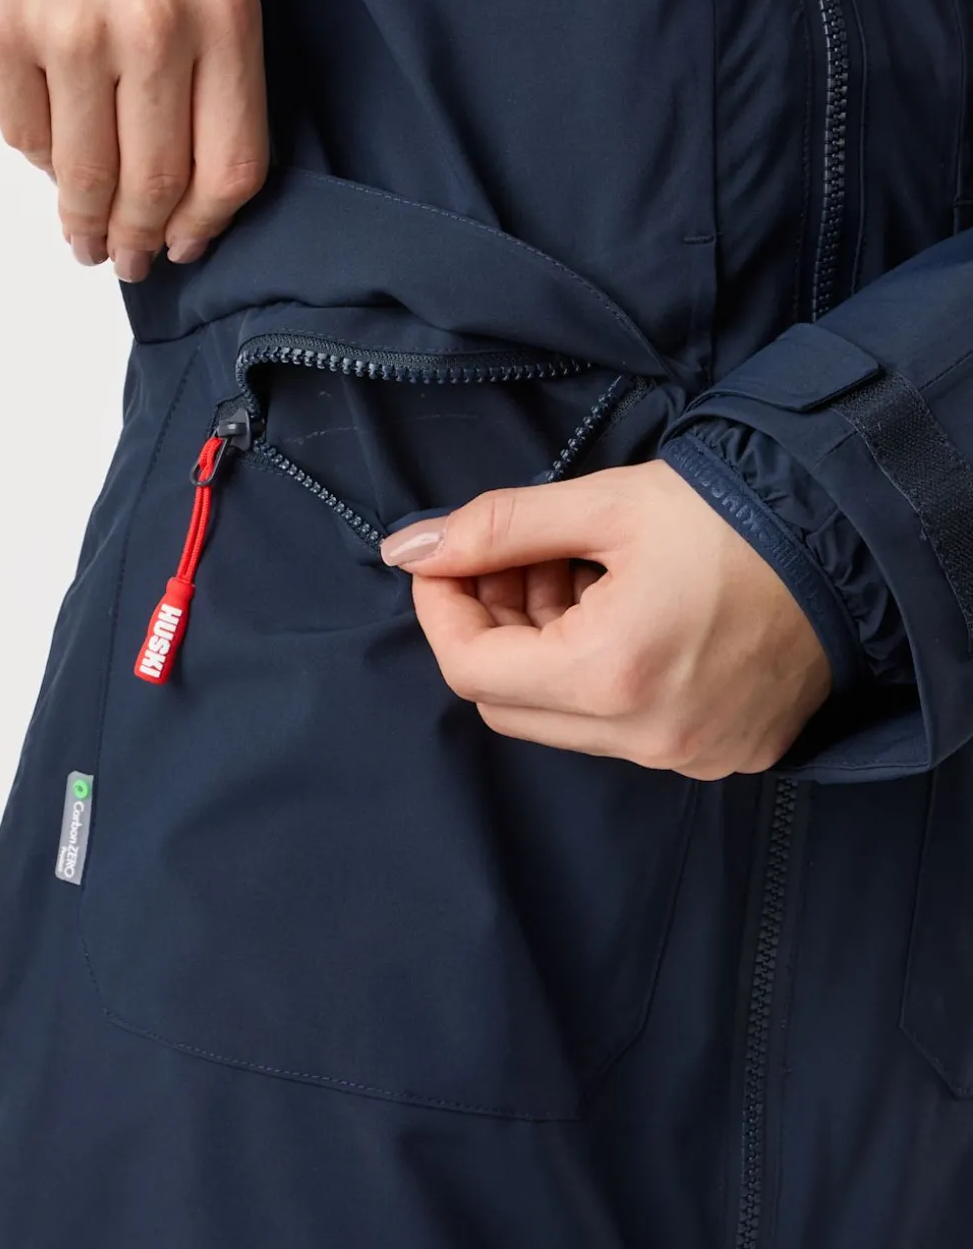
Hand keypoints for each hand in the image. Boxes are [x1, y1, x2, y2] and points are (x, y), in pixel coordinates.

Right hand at [0, 0, 267, 281]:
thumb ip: (220, 94)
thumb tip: (184, 214)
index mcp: (224, 19)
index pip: (231, 166)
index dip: (206, 226)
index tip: (183, 248)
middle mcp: (152, 27)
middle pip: (155, 182)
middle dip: (140, 239)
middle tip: (127, 259)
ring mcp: (71, 29)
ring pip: (85, 174)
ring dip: (85, 223)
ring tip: (86, 240)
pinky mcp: (1, 31)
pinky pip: (25, 136)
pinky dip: (40, 160)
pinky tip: (52, 156)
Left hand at [381, 460, 831, 779]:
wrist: (850, 543)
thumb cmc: (733, 516)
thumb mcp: (605, 503)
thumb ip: (496, 527)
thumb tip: (410, 547)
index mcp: (612, 675)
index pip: (471, 669)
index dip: (442, 608)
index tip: (445, 560)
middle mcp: (648, 738)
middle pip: (509, 705)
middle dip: (491, 629)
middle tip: (513, 561)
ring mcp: (687, 756)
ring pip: (563, 720)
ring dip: (543, 650)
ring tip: (573, 573)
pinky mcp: (718, 755)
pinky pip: (621, 730)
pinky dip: (596, 676)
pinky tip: (617, 611)